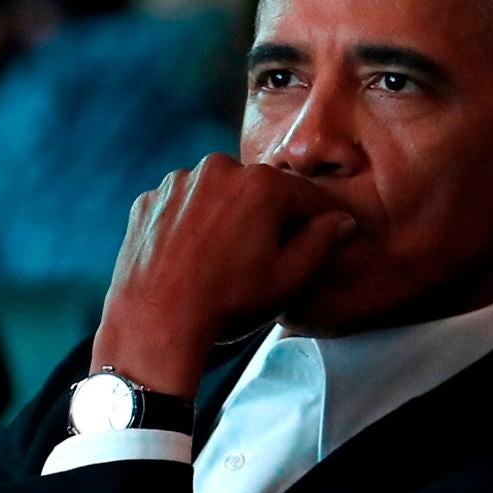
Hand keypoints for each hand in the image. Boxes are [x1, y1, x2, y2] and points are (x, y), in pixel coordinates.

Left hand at [90, 153, 355, 396]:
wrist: (155, 323)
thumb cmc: (227, 303)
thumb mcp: (288, 279)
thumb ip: (321, 242)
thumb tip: (342, 220)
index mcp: (260, 184)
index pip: (305, 195)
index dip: (321, 218)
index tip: (329, 234)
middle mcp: (218, 169)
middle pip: (260, 190)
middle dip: (270, 216)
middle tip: (267, 255)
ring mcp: (179, 181)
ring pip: (219, 193)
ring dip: (228, 215)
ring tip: (225, 258)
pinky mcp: (150, 199)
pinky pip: (184, 203)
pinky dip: (193, 221)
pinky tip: (193, 255)